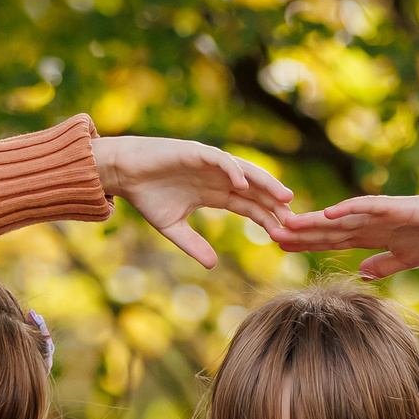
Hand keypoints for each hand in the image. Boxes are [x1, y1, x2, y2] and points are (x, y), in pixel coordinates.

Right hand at [91, 135, 293, 266]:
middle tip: (295, 219)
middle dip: (275, 203)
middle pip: (255, 190)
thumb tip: (213, 265)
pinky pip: (220, 160)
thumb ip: (194, 245)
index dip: (266, 219)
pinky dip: (232, 171)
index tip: (283, 234)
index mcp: (216, 193)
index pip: (249, 206)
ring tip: (284, 196)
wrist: (123, 173)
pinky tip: (243, 185)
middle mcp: (218, 177)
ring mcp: (209, 163)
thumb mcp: (173, 228)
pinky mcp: (196, 152)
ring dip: (266, 183)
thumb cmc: (147, 196)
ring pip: (245, 172)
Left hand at [274, 194, 418, 278]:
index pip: (328, 240)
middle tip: (270, 232)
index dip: (305, 243)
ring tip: (289, 223)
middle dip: (300, 232)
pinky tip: (327, 214)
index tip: (281, 245)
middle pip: (326, 229)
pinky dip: (345, 209)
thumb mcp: (401, 261)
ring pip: (337, 217)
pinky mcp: (389, 207)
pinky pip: (363, 207)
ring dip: (313, 220)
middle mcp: (365, 223)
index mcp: (366, 236)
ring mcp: (375, 213)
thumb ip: (381, 265)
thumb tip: (361, 272)